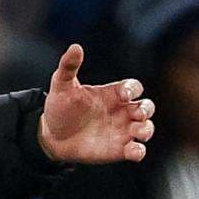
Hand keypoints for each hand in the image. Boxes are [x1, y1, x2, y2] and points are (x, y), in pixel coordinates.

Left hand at [37, 44, 153, 163]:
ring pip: (146, 128)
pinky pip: (137, 151)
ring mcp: (122, 131)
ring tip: (139, 133)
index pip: (133, 87)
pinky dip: (139, 151)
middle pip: (146, 107)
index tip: (124, 95)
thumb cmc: (60, 107)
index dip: (133, 89)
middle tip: (138, 114)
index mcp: (112, 94)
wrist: (51, 136)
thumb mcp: (61, 85)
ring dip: (147, 130)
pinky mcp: (118, 150)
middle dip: (146, 109)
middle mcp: (121, 111)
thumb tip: (75, 47)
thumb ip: (69, 67)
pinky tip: (134, 151)